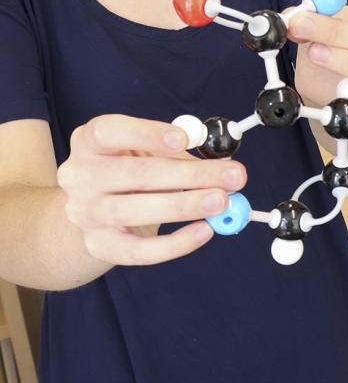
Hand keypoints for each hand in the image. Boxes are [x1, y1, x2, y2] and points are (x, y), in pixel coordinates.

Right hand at [58, 115, 246, 264]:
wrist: (95, 211)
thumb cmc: (132, 170)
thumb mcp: (148, 150)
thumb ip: (179, 151)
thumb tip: (222, 164)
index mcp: (91, 140)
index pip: (110, 131)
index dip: (148, 134)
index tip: (186, 140)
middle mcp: (80, 175)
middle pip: (134, 174)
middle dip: (190, 175)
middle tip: (233, 176)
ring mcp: (84, 212)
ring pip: (132, 211)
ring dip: (183, 206)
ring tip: (221, 202)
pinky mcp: (97, 245)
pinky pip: (136, 250)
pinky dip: (173, 244)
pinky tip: (204, 231)